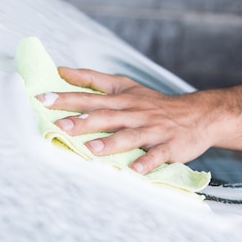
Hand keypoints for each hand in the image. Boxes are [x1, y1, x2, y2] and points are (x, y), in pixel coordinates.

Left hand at [37, 67, 217, 173]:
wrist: (198, 114)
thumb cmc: (155, 104)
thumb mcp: (126, 86)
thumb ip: (95, 79)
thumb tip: (63, 71)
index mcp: (123, 99)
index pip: (91, 96)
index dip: (67, 96)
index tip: (43, 98)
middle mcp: (135, 112)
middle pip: (106, 115)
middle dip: (82, 121)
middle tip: (60, 126)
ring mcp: (153, 129)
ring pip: (130, 135)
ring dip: (110, 143)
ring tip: (91, 150)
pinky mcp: (169, 146)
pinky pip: (157, 155)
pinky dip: (147, 162)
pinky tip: (136, 170)